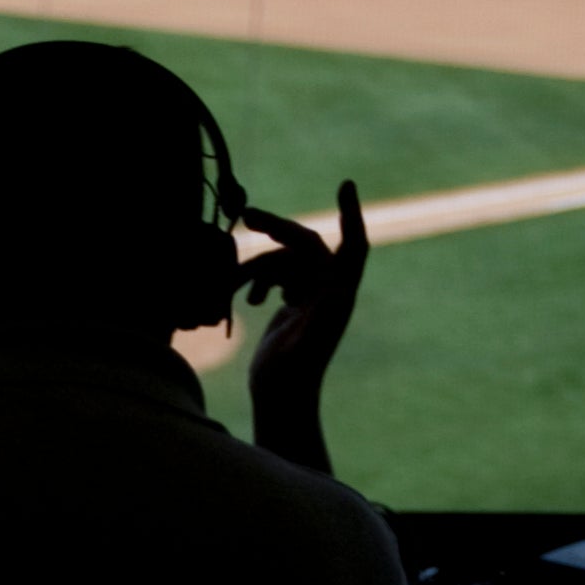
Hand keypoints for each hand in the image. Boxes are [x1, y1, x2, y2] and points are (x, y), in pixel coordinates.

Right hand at [241, 181, 369, 420]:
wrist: (281, 400)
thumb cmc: (292, 377)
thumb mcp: (305, 345)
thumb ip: (322, 314)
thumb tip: (338, 287)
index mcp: (338, 294)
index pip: (352, 244)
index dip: (350, 214)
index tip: (345, 184)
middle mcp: (330, 291)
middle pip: (306, 245)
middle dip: (277, 229)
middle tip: (246, 217)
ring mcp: (312, 297)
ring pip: (283, 261)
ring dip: (256, 267)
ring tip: (232, 284)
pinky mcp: (295, 306)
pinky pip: (275, 276)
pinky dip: (256, 280)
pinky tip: (247, 299)